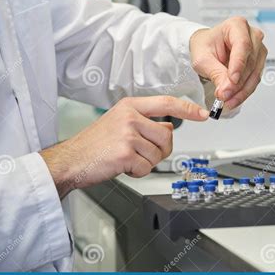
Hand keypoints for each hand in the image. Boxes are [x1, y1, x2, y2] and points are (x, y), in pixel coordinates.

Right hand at [40, 96, 208, 197]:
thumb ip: (145, 122)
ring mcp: (127, 134)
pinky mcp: (125, 153)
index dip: (187, 108)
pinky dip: (138, 172)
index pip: (166, 103)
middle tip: (139, 153)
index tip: (202, 113)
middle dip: (159, 150)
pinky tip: (122, 166)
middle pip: (167, 136)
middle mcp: (130, 117)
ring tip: (126, 158)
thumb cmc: (95, 144)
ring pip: (158, 154)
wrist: (71, 160)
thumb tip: (169, 128)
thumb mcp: (120, 123)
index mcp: (130, 106)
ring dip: (146, 162)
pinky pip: (147, 167)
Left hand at [189, 16, 267, 108]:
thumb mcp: (202, 59)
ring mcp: (258, 50)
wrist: (207, 49)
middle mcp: (251, 35)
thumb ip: (215, 73)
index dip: (239, 65)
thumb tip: (226, 90)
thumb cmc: (205, 46)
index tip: (232, 80)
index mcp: (236, 25)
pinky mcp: (258, 63)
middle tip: (225, 95)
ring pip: (255, 74)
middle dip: (237, 83)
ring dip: (242, 91)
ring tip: (228, 100)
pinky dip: (244, 92)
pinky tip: (234, 99)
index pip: (243, 45)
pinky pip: (254, 80)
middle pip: (250, 61)